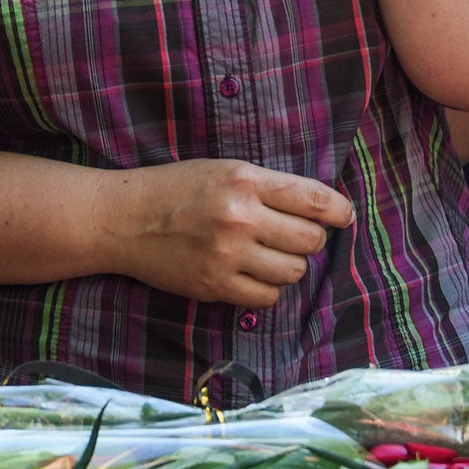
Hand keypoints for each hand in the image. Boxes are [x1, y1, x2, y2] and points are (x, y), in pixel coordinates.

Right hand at [108, 159, 353, 307]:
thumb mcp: (224, 171)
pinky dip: (268, 288)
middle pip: (310, 240)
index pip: (314, 200)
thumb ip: (269, 187)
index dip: (339, 211)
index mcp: (244, 180)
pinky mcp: (214, 285)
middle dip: (308, 238)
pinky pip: (267, 297)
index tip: (343, 217)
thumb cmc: (178, 189)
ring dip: (290, 265)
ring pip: (294, 272)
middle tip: (289, 234)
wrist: (124, 218)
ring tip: (269, 254)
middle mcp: (239, 217)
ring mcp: (227, 255)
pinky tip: (253, 273)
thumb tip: (323, 211)